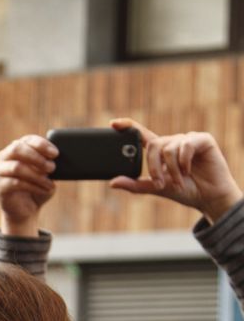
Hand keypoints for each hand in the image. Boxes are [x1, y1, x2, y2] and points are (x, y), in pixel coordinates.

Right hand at [0, 134, 57, 236]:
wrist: (26, 209)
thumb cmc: (37, 187)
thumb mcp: (46, 173)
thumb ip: (48, 164)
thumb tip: (54, 160)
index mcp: (17, 148)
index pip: (27, 140)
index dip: (42, 145)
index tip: (55, 154)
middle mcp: (4, 157)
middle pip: (16, 149)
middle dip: (36, 157)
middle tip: (51, 167)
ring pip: (16, 167)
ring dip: (36, 174)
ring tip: (49, 182)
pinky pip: (16, 183)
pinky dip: (33, 186)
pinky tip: (44, 190)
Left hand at [108, 117, 243, 222]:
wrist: (208, 197)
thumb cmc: (183, 191)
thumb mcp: (156, 188)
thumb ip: (135, 185)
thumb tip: (112, 182)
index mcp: (160, 151)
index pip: (141, 135)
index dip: (128, 126)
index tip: (113, 123)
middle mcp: (172, 142)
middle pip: (153, 145)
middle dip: (153, 167)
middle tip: (160, 183)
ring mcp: (187, 139)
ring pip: (168, 148)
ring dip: (172, 169)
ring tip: (179, 181)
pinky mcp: (202, 139)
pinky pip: (186, 145)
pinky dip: (184, 161)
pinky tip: (189, 170)